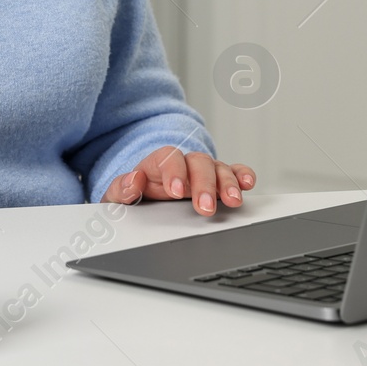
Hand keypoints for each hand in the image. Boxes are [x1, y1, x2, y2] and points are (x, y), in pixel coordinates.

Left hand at [101, 147, 256, 215]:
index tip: (175, 191)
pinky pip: (234, 172)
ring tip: (233, 201)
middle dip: (204, 184)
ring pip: (218, 168)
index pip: (168, 158)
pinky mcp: (218, 180)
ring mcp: (203, 171)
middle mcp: (185, 164)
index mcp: (159, 163)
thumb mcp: (119, 195)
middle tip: (205, 207)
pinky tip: (247, 184)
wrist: (148, 192)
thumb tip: (132, 182)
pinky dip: (242, 175)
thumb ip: (121, 188)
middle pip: (198, 163)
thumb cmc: (137, 194)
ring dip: (227, 184)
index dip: (174, 172)